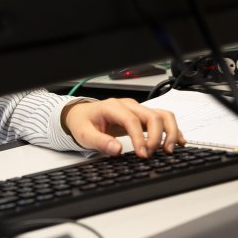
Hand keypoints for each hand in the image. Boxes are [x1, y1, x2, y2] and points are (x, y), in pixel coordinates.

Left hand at [61, 98, 185, 157]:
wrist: (80, 115)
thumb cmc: (82, 123)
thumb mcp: (84, 134)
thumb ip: (99, 141)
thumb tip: (116, 150)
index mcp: (112, 107)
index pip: (132, 120)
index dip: (140, 138)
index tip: (142, 154)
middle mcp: (128, 105)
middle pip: (152, 116)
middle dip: (156, 137)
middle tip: (152, 155)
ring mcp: (137, 109)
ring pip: (162, 115)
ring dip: (170, 132)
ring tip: (169, 150)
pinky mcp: (142, 116)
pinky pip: (163, 119)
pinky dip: (173, 130)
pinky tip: (178, 142)